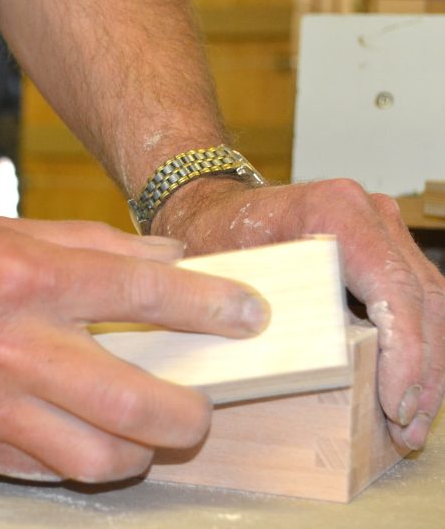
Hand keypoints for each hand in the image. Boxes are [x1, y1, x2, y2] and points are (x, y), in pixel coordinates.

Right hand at [0, 207, 268, 481]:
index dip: (211, 304)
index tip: (249, 314)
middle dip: (191, 413)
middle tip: (201, 404)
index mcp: (23, 274)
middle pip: (136, 403)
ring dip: (139, 453)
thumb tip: (161, 263)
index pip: (144, 293)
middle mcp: (9, 345)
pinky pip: (39, 473)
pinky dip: (76, 461)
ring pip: (96, 462)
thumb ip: (88, 244)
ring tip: (142, 432)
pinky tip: (79, 438)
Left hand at [155, 177, 444, 450]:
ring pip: (429, 301)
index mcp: (334, 212)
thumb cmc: (215, 231)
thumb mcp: (222, 267)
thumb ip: (248, 305)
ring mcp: (380, 228)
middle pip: (423, 298)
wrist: (215, 208)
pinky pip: (413, 299)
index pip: (392, 287)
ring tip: (409, 424)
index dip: (405, 352)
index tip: (396, 404)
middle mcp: (369, 214)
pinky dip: (414, 346)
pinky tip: (403, 390)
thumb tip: (276, 356)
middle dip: (423, 371)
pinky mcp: (382, 247)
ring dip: (427, 366)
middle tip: (407, 430)